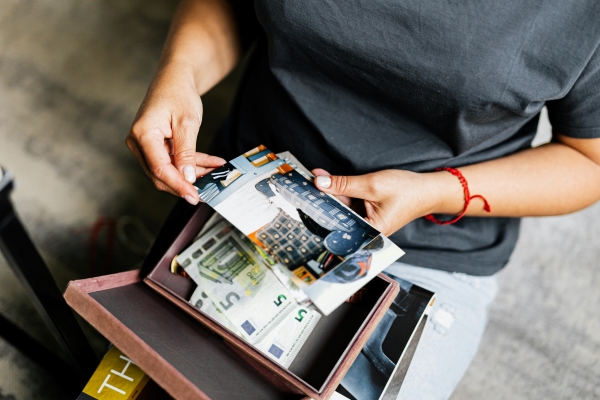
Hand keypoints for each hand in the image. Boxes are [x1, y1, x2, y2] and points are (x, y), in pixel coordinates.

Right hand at [126, 63, 224, 203]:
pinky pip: (172, 161)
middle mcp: (138, 142)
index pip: (160, 169)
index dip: (178, 185)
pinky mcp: (154, 146)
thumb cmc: (178, 93)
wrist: (174, 78)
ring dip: (191, 174)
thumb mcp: (187, 123)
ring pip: (168, 170)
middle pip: (160, 174)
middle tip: (206, 191)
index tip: (194, 196)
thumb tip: (186, 178)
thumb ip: (186, 152)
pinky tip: (212, 163)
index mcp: (143, 134)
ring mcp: (145, 145)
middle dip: (185, 183)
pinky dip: (191, 164)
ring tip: (215, 171)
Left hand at [312, 168, 462, 235]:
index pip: (337, 222)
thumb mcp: (372, 184)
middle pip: (337, 214)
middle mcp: (365, 230)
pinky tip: (326, 181)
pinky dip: (339, 192)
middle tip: (305, 182)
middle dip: (322, 197)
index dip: (319, 210)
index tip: (303, 198)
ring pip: (341, 207)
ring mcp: (365, 222)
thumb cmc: (407, 190)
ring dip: (329, 192)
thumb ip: (344, 184)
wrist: (428, 190)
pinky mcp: (366, 213)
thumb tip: (320, 183)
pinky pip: (348, 203)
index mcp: (369, 231)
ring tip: (314, 178)